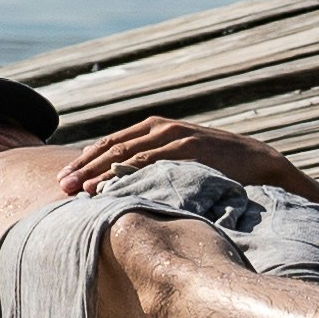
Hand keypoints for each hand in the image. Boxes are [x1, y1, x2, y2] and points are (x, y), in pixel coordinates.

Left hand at [56, 117, 265, 195]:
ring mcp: (173, 137)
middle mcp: (160, 128)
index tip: (63, 178)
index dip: (84, 160)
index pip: (110, 143)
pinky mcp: (186, 150)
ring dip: (98, 173)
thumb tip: (118, 177)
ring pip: (125, 155)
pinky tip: (108, 188)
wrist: (256, 159)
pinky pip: (149, 163)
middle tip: (61, 186)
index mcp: (154, 127)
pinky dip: (125, 175)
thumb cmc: (215, 163)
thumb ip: (152, 160)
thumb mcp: (180, 156)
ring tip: (78, 190)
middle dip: (83, 167)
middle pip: (111, 147)